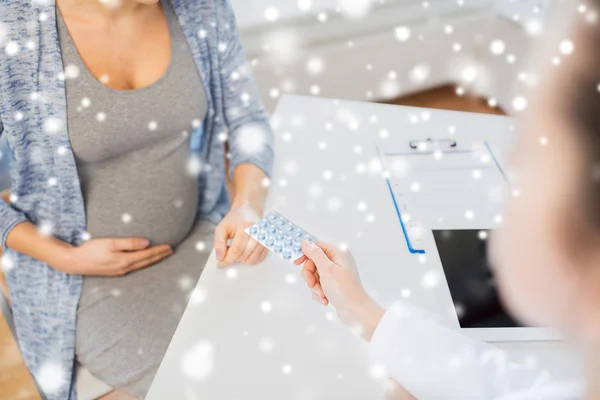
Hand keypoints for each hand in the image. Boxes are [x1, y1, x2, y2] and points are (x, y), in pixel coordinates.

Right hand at [55, 237, 172, 275]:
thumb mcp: (110, 243)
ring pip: (141, 265)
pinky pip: (134, 267)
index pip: (147, 255)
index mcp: (125, 260)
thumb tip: (147, 243)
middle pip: (146, 261)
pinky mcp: (115, 271)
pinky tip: (144, 261)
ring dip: (152, 260)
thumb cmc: (91, 250)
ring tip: (162, 255)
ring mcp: (120, 271)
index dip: (159, 251)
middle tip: (171, 251)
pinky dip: (143, 263)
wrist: (74, 262)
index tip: (170, 247)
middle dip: (159, 256)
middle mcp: (124, 268)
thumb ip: (129, 243)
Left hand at [214, 203, 267, 266]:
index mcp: (245, 226)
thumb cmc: (234, 220)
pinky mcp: (268, 243)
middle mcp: (257, 232)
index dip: (227, 259)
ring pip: (252, 259)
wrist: (249, 211)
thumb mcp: (222, 228)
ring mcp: (265, 238)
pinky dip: (251, 259)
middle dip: (234, 258)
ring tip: (237, 250)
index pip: (237, 249)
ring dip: (242, 260)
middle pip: (244, 255)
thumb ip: (219, 243)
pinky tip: (245, 252)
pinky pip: (260, 259)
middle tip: (228, 251)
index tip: (220, 264)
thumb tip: (220, 258)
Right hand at [295, 241, 384, 340]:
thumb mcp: (327, 269)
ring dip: (315, 286)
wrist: (356, 312)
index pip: (317, 246)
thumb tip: (305, 242)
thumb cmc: (344, 289)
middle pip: (314, 262)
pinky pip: (319, 285)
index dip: (306, 254)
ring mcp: (336, 274)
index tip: (296, 263)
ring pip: (315, 275)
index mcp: (338, 253)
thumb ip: (315, 254)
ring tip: (322, 294)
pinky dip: (319, 292)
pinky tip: (325, 299)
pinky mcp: (334, 285)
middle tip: (312, 284)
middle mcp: (338, 262)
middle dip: (310, 275)